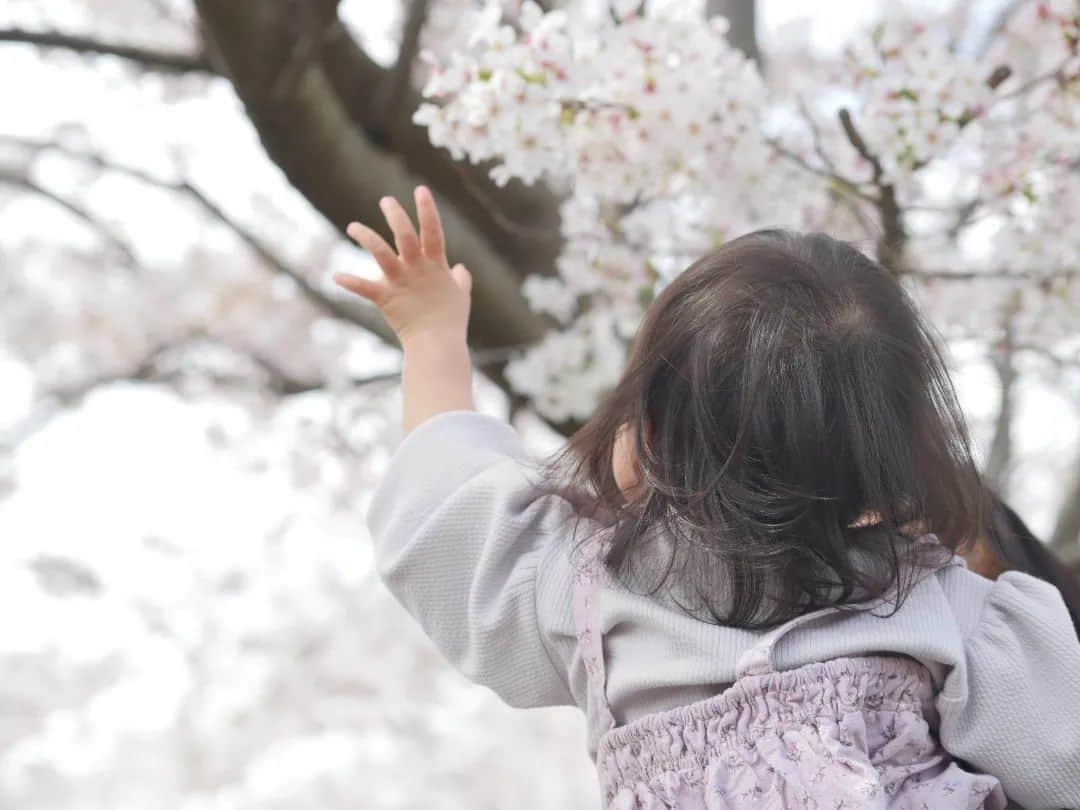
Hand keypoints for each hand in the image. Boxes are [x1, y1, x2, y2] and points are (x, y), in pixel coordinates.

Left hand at [333, 185, 471, 346]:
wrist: (438, 344)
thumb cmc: (451, 321)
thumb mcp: (461, 296)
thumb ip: (461, 280)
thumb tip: (461, 269)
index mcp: (436, 265)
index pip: (433, 231)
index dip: (427, 209)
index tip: (420, 190)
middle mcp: (417, 268)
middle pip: (405, 235)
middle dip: (396, 215)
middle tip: (386, 201)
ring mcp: (400, 282)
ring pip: (381, 253)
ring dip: (366, 237)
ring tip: (352, 226)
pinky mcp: (386, 298)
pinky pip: (364, 288)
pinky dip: (350, 281)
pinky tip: (335, 276)